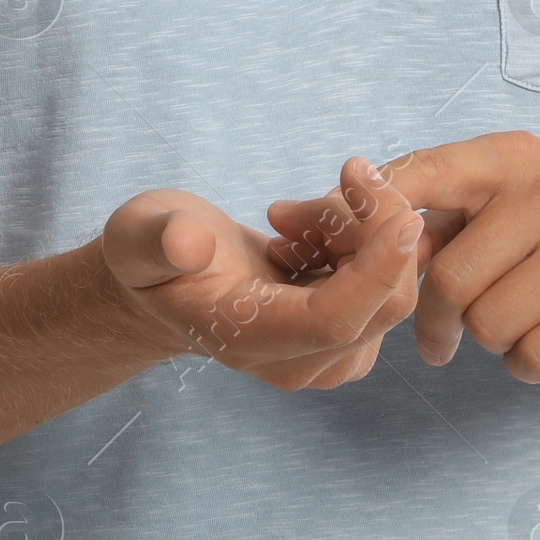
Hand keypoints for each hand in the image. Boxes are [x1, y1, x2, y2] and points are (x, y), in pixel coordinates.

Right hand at [100, 187, 422, 390]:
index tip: (402, 214)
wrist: (167, 278)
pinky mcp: (344, 338)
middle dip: (378, 227)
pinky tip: (315, 232)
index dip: (376, 270)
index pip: (334, 319)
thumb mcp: (137, 234)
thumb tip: (188, 241)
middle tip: (343, 175)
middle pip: (381, 306)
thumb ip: (158, 240)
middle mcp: (294, 364)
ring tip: (298, 214)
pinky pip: (386, 287)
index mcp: (247, 341)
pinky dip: (364, 245)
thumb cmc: (150, 251)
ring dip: (365, 232)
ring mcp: (325, 357)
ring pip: (391, 291)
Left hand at [266, 133, 539, 382]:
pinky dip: (526, 364)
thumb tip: (277, 217)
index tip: (359, 263)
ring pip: (485, 325)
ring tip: (508, 316)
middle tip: (440, 331)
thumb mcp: (477, 202)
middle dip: (435, 315)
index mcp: (506, 155)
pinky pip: (531, 360)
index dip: (368, 226)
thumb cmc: (538, 231)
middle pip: (444, 278)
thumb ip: (387, 211)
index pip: (413, 182)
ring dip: (484, 339)